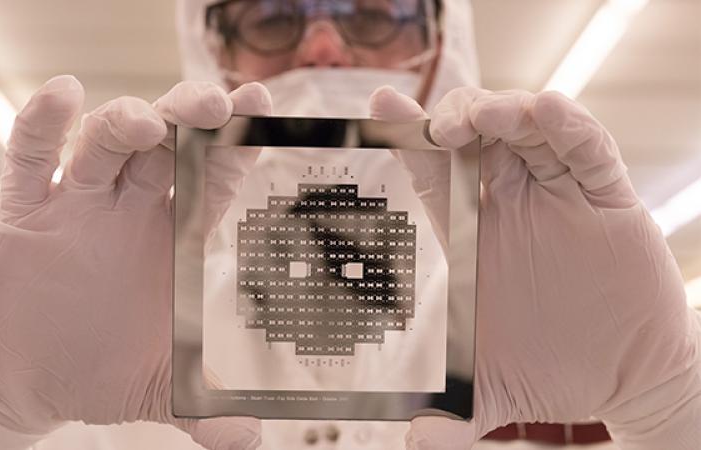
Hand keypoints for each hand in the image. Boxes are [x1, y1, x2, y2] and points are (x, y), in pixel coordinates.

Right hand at [0, 75, 270, 449]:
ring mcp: (82, 205)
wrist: (31, 382)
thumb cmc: (104, 369)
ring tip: (148, 121)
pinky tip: (64, 96)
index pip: (215, 172)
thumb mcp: (162, 387)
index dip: (239, 139)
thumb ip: (206, 409)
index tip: (264, 108)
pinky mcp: (29, 213)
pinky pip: (32, 159)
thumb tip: (250, 441)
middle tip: (214, 103)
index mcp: (176, 235)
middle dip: (189, 116)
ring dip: (125, 122)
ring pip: (106, 144)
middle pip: (166, 142)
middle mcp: (133, 208)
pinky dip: (43, 124)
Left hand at [370, 87, 700, 448]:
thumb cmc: (550, 370)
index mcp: (471, 234)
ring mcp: (557, 194)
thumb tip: (413, 444)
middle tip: (426, 122)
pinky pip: (587, 150)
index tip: (376, 109)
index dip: (403, 140)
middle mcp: (508, 203)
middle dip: (450, 116)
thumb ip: (451, 415)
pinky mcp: (605, 198)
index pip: (430, 175)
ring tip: (482, 118)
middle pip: (473, 136)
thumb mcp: (490, 389)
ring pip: (527, 131)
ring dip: (503, 112)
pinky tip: (547, 112)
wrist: (623, 380)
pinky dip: (568, 127)